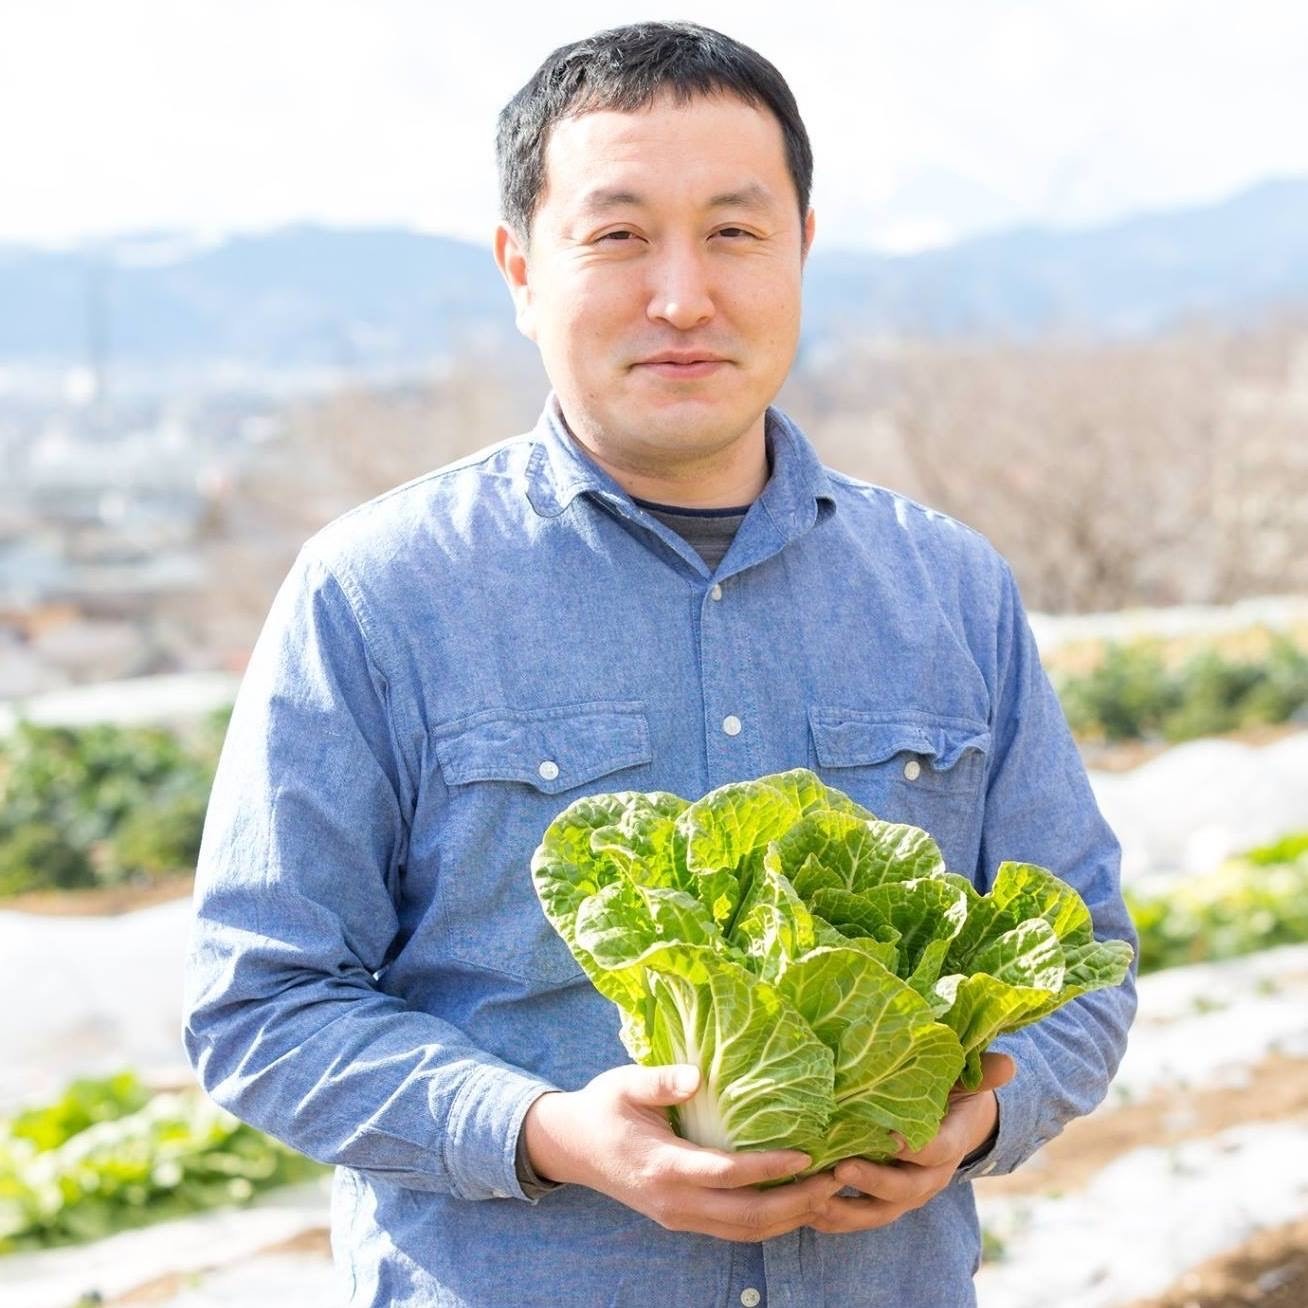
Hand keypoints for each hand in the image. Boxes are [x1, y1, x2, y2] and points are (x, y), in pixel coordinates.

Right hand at [523, 1063, 843, 1241]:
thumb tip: (697, 1076)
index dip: (768, 1168)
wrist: (572, 1147)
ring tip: (826, 1193)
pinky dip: (768, 1223)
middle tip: (834, 1179)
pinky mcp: (682, 1219)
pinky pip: (732, 1230)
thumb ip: (660, 1080)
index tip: (806, 1155)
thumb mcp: (624, 1083)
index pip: (726, 1174)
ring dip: (788, 1218)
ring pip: (743, 1232)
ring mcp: (678, 1216)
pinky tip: (793, 1204)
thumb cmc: (603, 1107)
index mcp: (663, 1165)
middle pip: (745, 1216)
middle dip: (795, 1203)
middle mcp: (674, 1201)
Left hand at [807, 1052, 1015, 1234]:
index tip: (890, 1135)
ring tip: (815, 1198)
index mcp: (951, 1142)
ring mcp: (909, 1192)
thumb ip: (982, 1070)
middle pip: (906, 1188)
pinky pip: (862, 1216)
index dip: (916, 1147)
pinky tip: (807, 1210)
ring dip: (848, 1209)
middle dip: (874, 1181)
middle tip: (842, 1167)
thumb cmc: (955, 1092)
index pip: (938, 1150)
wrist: (956, 1124)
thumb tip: (1009, 1064)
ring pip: (881, 1211)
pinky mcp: (887, 1200)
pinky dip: (835, 1217)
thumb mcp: (968, 1078)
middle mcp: (931, 1175)